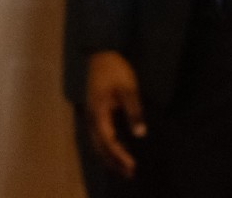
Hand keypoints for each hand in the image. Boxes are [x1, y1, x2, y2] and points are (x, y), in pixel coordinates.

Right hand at [85, 50, 145, 178]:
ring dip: (110, 157)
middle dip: (114, 162)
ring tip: (123, 168)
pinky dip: (106, 148)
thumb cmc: (115, 71)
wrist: (99, 56)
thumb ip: (134, 112)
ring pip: (97, 144)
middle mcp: (91, 119)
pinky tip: (116, 150)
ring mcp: (90, 117)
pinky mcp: (94, 114)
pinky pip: (98, 137)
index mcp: (98, 115)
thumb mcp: (129, 89)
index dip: (120, 156)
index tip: (132, 166)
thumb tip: (140, 134)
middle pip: (100, 148)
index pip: (108, 142)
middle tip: (129, 174)